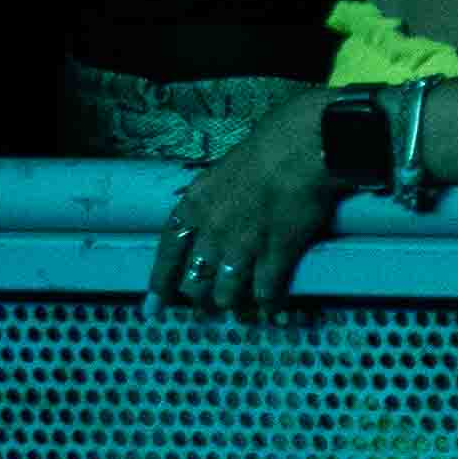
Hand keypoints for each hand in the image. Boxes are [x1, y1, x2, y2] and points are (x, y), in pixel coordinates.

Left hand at [149, 97, 340, 320]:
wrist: (303, 144)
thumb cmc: (268, 146)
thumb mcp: (223, 171)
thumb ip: (214, 199)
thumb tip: (216, 213)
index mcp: (194, 207)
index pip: (168, 253)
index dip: (160, 283)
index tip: (154, 307)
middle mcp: (211, 232)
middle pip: (195, 280)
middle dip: (198, 301)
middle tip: (203, 313)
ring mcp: (243, 245)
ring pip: (227, 291)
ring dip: (231, 305)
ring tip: (238, 314)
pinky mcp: (276, 252)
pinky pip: (266, 289)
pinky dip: (269, 303)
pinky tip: (272, 310)